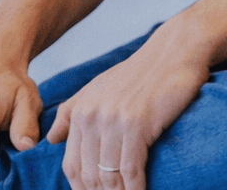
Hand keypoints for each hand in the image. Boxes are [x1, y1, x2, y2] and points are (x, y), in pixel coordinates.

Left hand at [48, 23, 210, 189]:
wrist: (175, 51)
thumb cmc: (140, 72)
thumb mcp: (100, 86)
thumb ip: (71, 111)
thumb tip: (51, 139)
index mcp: (82, 111)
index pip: (72, 165)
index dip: (81, 188)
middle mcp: (93, 116)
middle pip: (89, 175)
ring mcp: (115, 121)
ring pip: (109, 177)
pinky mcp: (138, 125)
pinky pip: (132, 170)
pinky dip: (135, 189)